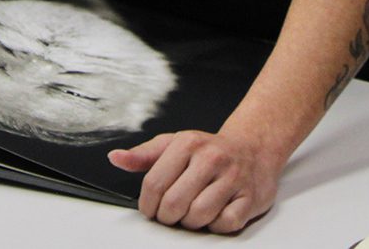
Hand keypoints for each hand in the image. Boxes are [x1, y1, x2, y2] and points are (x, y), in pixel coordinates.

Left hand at [107, 127, 283, 233]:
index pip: (154, 183)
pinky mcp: (250, 197)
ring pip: (199, 215)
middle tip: (170, 214)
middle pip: (174, 203)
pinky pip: (225, 223)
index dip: (147, 205)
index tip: (150, 209)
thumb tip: (115, 158)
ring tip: (191, 213)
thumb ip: (143, 155)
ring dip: (191, 222)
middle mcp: (211, 158)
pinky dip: (216, 225)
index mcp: (187, 143)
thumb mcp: (173, 145)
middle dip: (167, 216)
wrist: (253, 149)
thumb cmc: (208, 151)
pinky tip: (214, 213)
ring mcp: (233, 177)